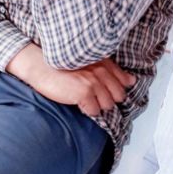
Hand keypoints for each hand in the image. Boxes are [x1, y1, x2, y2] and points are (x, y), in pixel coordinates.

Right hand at [6, 44, 134, 116]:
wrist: (41, 68)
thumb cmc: (62, 67)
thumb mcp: (90, 63)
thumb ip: (112, 71)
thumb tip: (131, 80)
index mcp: (104, 62)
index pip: (123, 82)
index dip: (115, 90)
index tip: (104, 91)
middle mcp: (101, 70)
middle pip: (118, 96)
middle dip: (107, 99)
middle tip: (91, 95)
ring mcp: (93, 81)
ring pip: (107, 105)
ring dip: (96, 105)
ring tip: (83, 98)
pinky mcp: (84, 92)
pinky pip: (94, 111)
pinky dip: (86, 110)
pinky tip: (76, 101)